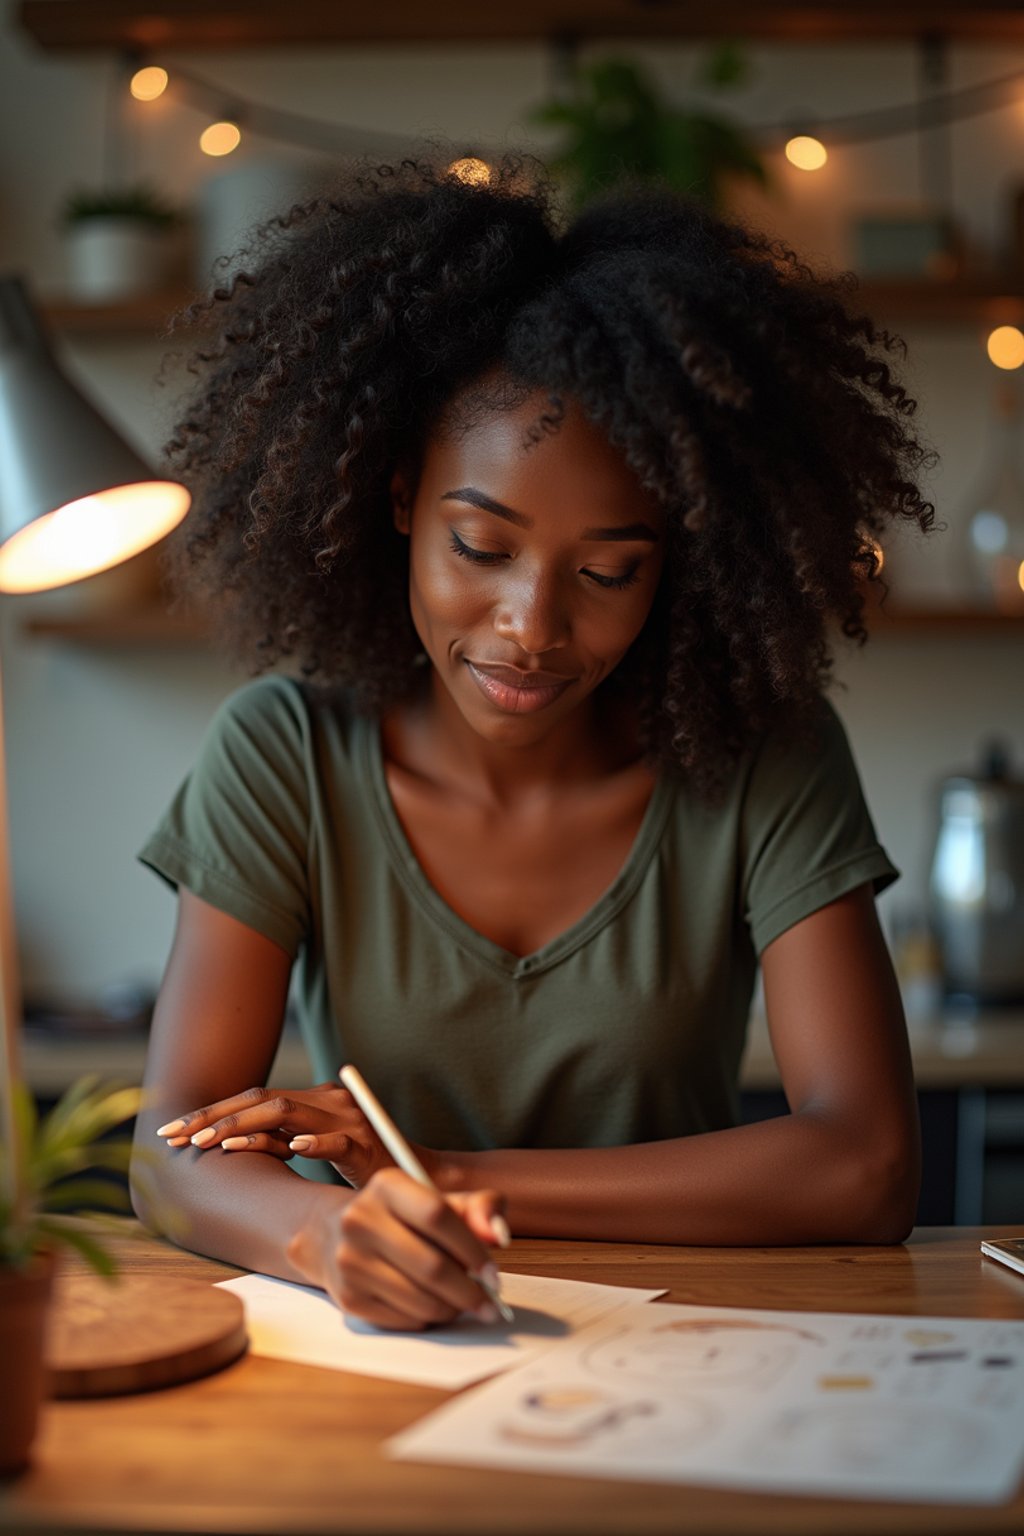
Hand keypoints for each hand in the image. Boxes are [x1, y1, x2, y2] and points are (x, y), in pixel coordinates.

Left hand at [155, 1074, 416, 1187]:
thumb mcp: (310, 1148)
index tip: (172, 1132)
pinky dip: (313, 1142)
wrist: (414, 1178)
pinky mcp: (366, 1145)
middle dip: (213, 1118)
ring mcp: (347, 1119)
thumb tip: (226, 1141)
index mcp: (313, 1099)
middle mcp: (327, 1101)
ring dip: (245, 1128)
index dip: (211, 1112)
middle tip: (174, 1137)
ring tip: (211, 1143)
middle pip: (261, 1100)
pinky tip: (290, 1148)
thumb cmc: (357, 1165)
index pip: (253, 1098)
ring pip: (288, 1113)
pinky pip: (336, 1141)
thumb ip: (278, 1139)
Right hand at [287, 1167, 509, 1330]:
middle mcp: (361, 1220)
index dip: (472, 1247)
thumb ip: (478, 1208)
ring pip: (421, 1300)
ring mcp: (350, 1261)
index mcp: (387, 1186)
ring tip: (463, 1301)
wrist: (333, 1234)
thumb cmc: (401, 1218)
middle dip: (471, 1291)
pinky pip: (405, 1320)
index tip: (493, 1272)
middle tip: (491, 1303)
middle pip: (432, 1266)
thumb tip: (498, 1236)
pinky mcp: (348, 1298)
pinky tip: (432, 1304)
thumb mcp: (438, 1199)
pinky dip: (429, 1317)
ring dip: (453, 1308)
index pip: (437, 1214)